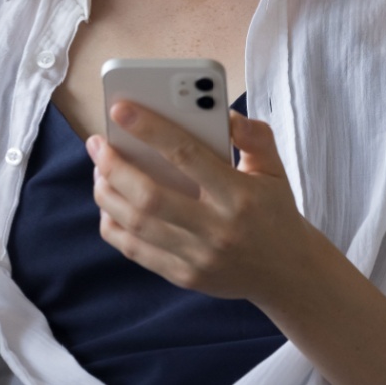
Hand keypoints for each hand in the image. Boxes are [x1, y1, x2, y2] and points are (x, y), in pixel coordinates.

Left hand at [85, 101, 320, 305]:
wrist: (288, 273)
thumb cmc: (275, 210)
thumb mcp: (274, 168)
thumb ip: (254, 135)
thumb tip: (224, 114)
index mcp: (239, 194)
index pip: (186, 155)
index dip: (149, 129)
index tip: (119, 108)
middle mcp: (216, 228)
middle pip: (150, 196)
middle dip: (114, 165)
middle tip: (97, 143)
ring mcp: (198, 257)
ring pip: (137, 225)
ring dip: (107, 193)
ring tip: (99, 169)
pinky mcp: (185, 276)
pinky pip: (136, 251)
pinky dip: (114, 225)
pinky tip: (109, 203)